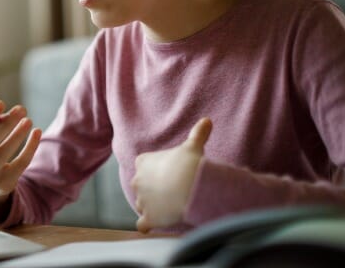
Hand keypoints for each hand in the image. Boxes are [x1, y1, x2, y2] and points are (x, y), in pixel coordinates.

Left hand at [131, 118, 211, 232]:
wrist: (188, 186)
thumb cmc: (188, 164)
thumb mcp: (192, 146)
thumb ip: (198, 134)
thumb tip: (207, 120)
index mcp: (143, 162)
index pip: (143, 164)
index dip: (153, 168)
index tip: (166, 171)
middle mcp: (137, 181)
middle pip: (140, 185)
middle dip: (151, 189)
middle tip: (170, 191)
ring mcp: (141, 200)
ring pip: (141, 204)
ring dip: (150, 207)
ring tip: (167, 208)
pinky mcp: (148, 217)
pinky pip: (142, 224)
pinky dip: (146, 225)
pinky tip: (153, 225)